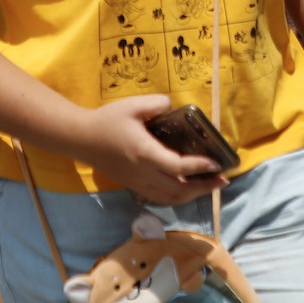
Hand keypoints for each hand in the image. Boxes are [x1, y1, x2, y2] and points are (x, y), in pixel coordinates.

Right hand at [59, 95, 224, 205]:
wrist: (81, 139)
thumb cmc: (107, 121)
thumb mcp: (132, 105)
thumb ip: (157, 104)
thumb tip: (173, 107)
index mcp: (145, 153)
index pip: (178, 167)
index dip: (200, 167)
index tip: (217, 164)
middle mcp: (143, 173)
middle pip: (179, 190)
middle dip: (204, 187)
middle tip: (222, 180)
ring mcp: (138, 183)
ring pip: (170, 199)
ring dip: (192, 196)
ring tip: (209, 187)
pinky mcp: (133, 186)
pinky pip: (160, 198)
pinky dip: (177, 198)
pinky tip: (186, 190)